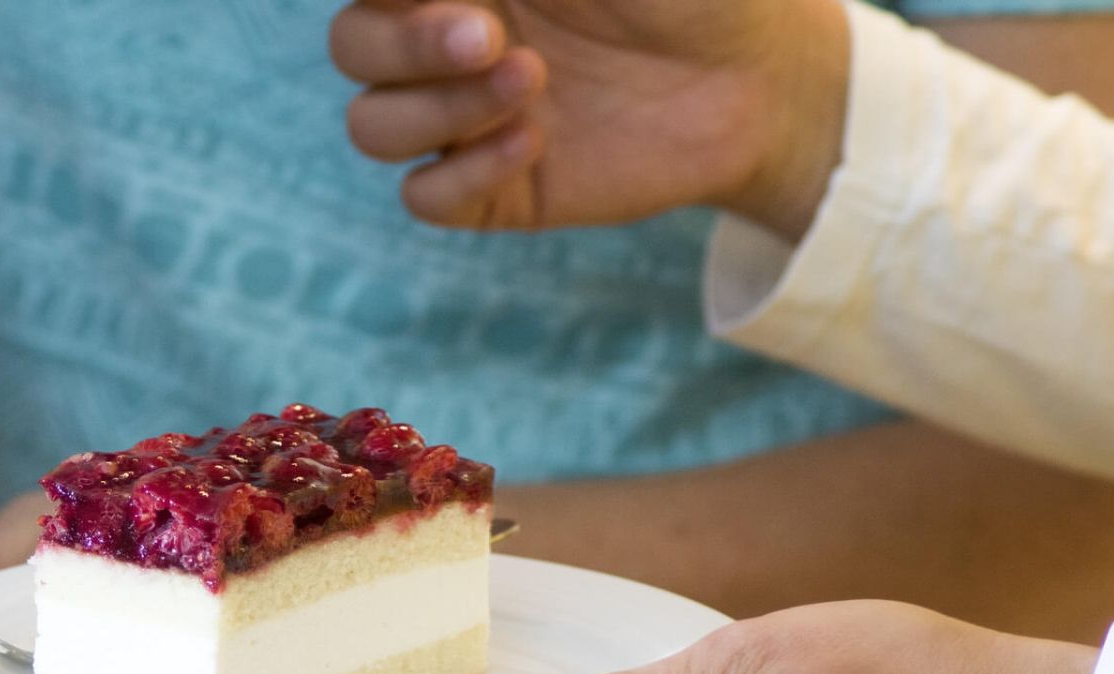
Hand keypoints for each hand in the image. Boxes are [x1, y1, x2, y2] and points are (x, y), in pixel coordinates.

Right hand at [329, 0, 850, 236]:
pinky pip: (424, 198)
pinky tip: (533, 141)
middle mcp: (447, 42)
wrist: (761, 76)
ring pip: (372, 127)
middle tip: (487, 35)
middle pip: (351, 48)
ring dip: (436, 106)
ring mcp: (466, 119)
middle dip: (403, 44)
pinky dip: (463, 172)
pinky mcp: (496, 189)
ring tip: (532, 81)